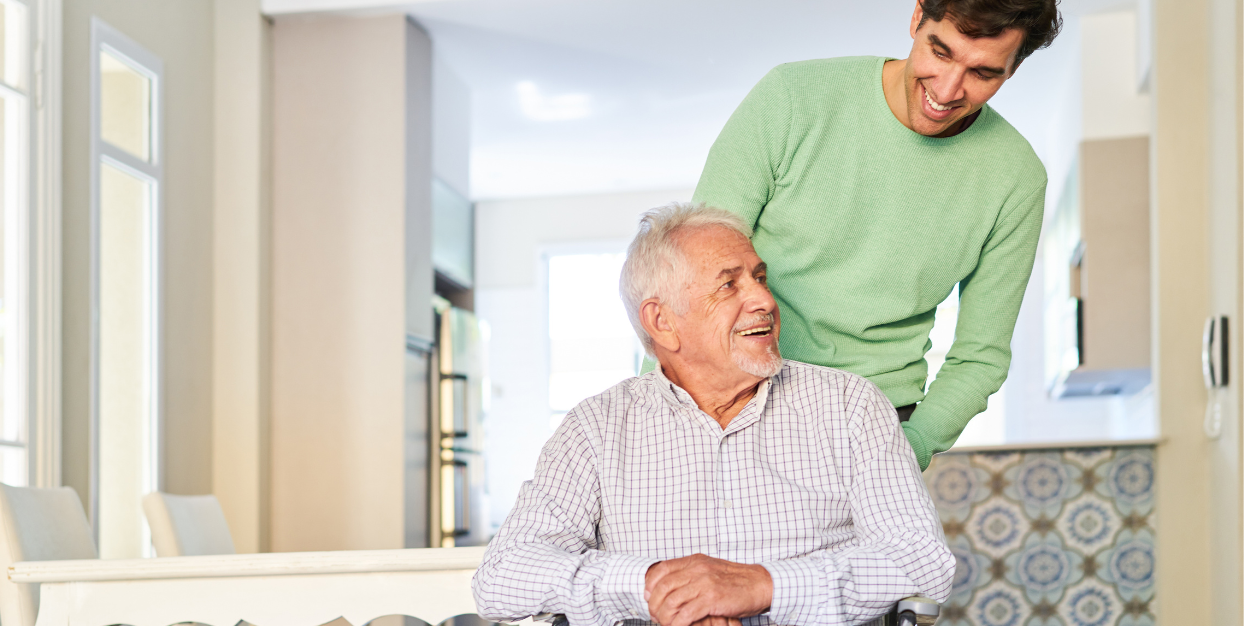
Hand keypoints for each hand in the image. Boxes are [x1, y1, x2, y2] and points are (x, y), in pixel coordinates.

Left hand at [644, 554, 772, 625]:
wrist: (760, 584)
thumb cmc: (735, 580)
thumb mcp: (709, 569)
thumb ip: (690, 573)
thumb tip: (667, 585)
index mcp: (695, 561)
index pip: (661, 569)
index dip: (650, 584)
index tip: (648, 596)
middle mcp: (697, 569)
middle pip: (663, 587)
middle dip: (654, 604)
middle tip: (654, 615)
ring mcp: (704, 583)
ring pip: (671, 601)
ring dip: (664, 616)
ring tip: (665, 623)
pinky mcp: (712, 599)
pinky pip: (686, 614)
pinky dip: (677, 623)